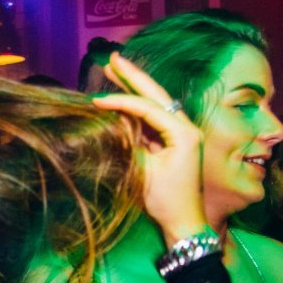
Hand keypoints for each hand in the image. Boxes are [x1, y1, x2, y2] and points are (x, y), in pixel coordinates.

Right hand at [92, 53, 206, 245]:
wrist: (184, 223)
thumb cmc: (166, 201)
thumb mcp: (144, 172)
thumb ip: (129, 143)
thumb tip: (113, 122)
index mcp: (183, 132)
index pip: (148, 108)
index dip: (121, 101)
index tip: (96, 100)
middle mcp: (186, 127)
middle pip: (157, 95)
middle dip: (134, 77)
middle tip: (113, 59)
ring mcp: (182, 133)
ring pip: (155, 104)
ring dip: (135, 89)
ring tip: (114, 70)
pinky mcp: (174, 142)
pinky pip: (154, 119)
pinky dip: (137, 108)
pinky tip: (121, 98)